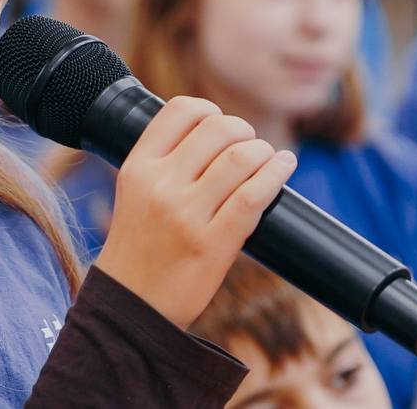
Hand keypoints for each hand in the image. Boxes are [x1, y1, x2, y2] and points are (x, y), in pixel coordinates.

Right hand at [92, 96, 295, 329]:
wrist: (132, 306)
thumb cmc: (140, 247)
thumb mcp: (135, 192)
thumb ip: (164, 160)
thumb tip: (214, 128)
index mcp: (138, 167)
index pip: (181, 110)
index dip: (209, 110)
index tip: (219, 124)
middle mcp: (160, 184)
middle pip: (218, 128)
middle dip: (243, 132)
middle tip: (248, 147)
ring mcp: (186, 214)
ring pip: (241, 157)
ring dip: (264, 152)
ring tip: (268, 159)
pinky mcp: (212, 244)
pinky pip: (255, 195)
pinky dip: (276, 174)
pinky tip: (284, 167)